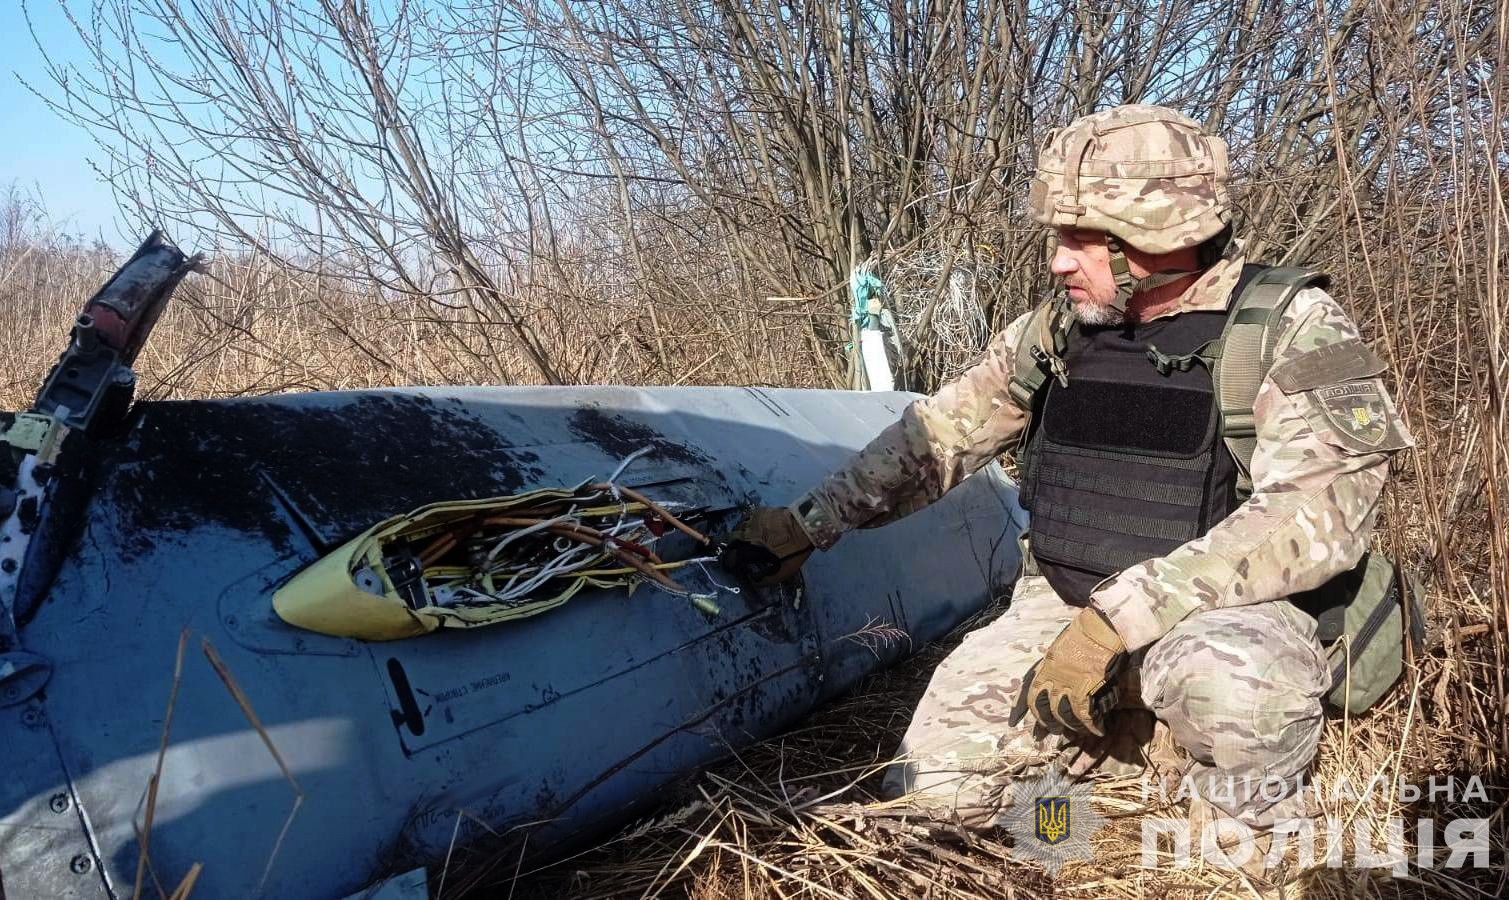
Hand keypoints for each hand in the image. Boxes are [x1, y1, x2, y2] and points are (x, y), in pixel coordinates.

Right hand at [719, 506, 813, 585]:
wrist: (807, 526)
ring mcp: (753, 519)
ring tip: (746, 540)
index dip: (730, 562)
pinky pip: (747, 518)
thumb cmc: (795, 550)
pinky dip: (747, 524)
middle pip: (731, 539)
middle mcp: (747, 532)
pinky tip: (754, 528)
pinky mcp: (760, 511)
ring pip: (738, 527)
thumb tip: (754, 583)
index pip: (731, 556)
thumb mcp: (784, 571)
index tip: (733, 566)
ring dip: (739, 534)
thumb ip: (767, 580)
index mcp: (751, 547)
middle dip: (733, 546)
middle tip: (739, 552)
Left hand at [1009, 607, 1126, 735]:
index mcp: (1045, 665)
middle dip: (1046, 722)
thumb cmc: (1085, 634)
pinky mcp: (1086, 686)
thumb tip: (1053, 684)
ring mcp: (1068, 682)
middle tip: (1053, 730)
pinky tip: (1097, 730)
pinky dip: (1091, 725)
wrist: (1102, 625)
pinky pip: (1084, 714)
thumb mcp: (1059, 648)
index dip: (1018, 708)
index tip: (1012, 722)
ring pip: (1062, 714)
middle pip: (1041, 707)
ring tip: (1078, 731)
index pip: (1026, 690)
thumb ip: (1053, 665)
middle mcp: (1052, 675)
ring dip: (1071, 726)